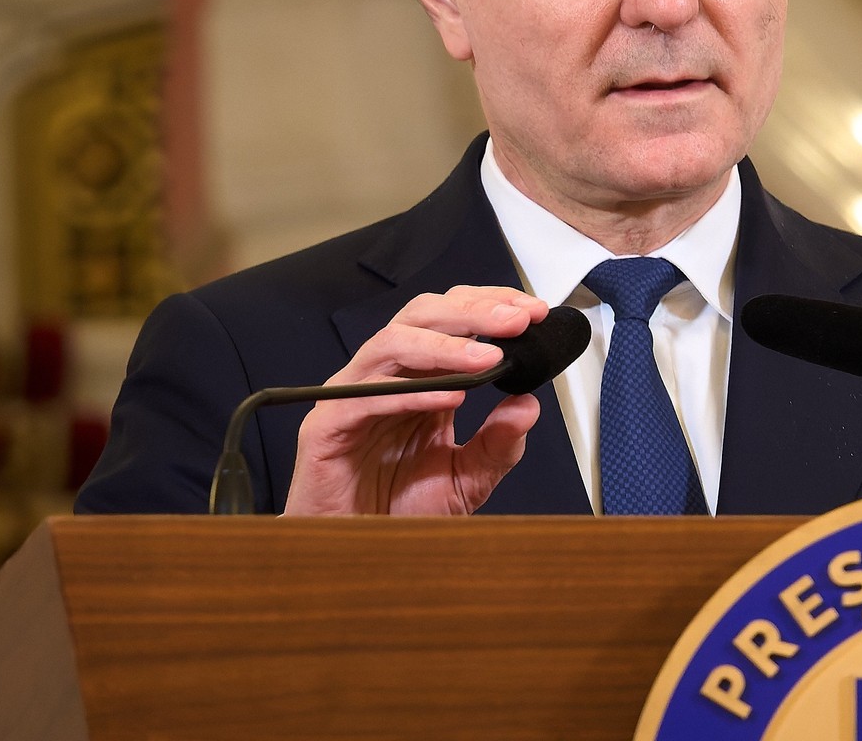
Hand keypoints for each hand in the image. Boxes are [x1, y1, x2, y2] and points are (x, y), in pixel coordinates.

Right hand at [284, 286, 546, 514]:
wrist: (361, 556)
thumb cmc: (402, 511)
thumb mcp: (469, 479)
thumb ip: (499, 444)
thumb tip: (529, 404)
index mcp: (419, 377)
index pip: (452, 318)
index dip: (490, 305)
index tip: (534, 312)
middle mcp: (386, 377)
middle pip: (422, 316)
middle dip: (474, 312)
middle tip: (517, 319)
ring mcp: (353, 397)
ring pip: (392, 343)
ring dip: (445, 345)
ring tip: (488, 357)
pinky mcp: (327, 427)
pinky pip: (364, 397)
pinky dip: (410, 392)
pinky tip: (451, 396)